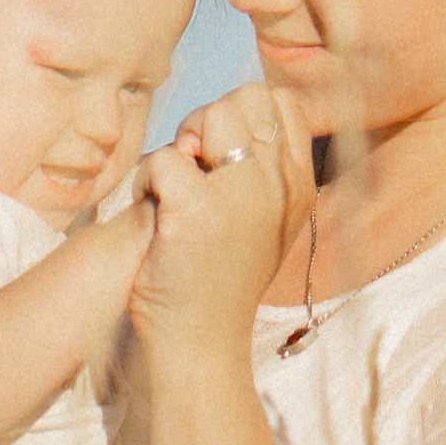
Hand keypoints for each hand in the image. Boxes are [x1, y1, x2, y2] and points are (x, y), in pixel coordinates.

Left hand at [130, 82, 311, 358]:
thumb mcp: (264, 221)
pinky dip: (146, 182)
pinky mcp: (198, 209)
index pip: (278, 102)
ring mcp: (243, 194)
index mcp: (299, 185)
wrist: (201, 345)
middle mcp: (280, 184)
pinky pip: (163, 157)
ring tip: (173, 194)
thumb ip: (259, 170)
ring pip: (208, 116)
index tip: (219, 160)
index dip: (239, 116)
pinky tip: (155, 215)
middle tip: (191, 173)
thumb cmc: (219, 278)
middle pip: (243, 99)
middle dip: (206, 123)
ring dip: (177, 149)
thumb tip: (221, 114)